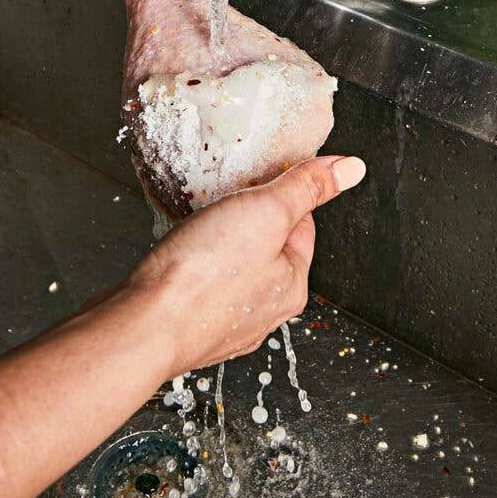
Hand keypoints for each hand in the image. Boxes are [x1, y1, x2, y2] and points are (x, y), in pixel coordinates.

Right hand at [127, 155, 366, 376]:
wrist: (145, 325)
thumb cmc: (203, 275)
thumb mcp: (266, 212)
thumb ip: (307, 188)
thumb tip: (351, 169)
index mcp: (293, 285)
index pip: (301, 224)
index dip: (279, 195)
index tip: (255, 180)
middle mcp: (266, 311)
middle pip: (265, 247)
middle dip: (244, 221)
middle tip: (219, 203)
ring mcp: (227, 324)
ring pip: (231, 270)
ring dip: (216, 246)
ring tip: (195, 229)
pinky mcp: (192, 328)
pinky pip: (200, 288)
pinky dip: (192, 270)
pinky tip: (177, 259)